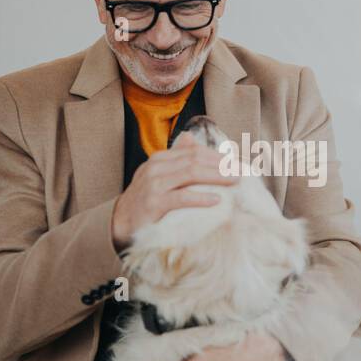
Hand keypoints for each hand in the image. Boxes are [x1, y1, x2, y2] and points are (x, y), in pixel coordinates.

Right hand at [111, 132, 238, 249]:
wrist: (120, 222)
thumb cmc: (145, 200)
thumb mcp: (159, 176)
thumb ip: (176, 159)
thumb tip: (191, 137)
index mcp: (160, 159)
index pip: (193, 151)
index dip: (216, 155)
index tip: (236, 162)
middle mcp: (156, 168)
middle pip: (194, 159)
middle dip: (220, 164)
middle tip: (240, 171)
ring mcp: (153, 184)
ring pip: (190, 174)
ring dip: (216, 176)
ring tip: (234, 181)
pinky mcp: (153, 203)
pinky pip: (181, 197)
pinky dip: (200, 198)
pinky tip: (216, 200)